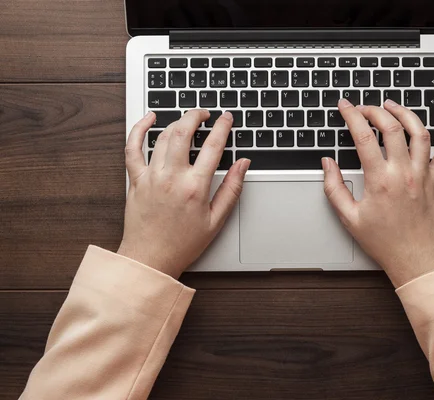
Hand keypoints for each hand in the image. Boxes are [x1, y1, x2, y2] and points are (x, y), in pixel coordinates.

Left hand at [118, 110, 249, 278]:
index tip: (226, 118)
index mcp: (195, 188)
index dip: (223, 127)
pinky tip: (149, 119)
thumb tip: (243, 165)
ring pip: (163, 136)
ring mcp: (151, 177)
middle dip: (197, 115)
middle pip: (184, 132)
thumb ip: (232, 189)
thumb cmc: (182, 244)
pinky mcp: (135, 180)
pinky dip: (139, 129)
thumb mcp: (216, 220)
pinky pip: (133, 148)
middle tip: (205, 113)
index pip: (213, 147)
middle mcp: (172, 177)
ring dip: (177, 122)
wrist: (150, 259)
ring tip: (187, 119)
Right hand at [322, 99, 433, 287]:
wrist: (416, 259)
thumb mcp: (349, 218)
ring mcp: (423, 174)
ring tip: (392, 105)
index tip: (345, 106)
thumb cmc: (385, 242)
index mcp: (380, 180)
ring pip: (418, 131)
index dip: (352, 116)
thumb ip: (334, 188)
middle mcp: (403, 172)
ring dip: (404, 112)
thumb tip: (327, 164)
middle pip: (391, 127)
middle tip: (364, 108)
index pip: (363, 136)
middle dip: (375, 110)